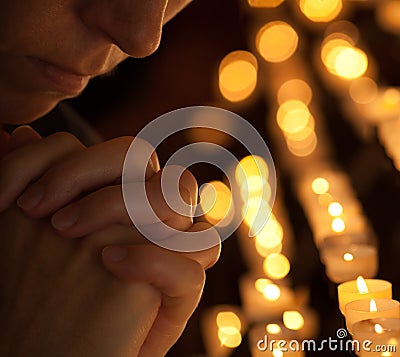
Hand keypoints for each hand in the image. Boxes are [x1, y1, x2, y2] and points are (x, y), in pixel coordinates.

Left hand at [0, 126, 219, 355]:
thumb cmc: (36, 294)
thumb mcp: (21, 232)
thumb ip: (25, 179)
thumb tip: (21, 134)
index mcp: (123, 196)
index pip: (120, 151)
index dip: (71, 160)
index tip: (16, 198)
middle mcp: (149, 215)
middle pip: (147, 159)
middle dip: (91, 172)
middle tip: (44, 214)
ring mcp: (170, 248)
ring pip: (181, 192)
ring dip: (123, 202)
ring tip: (67, 233)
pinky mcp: (180, 290)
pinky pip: (194, 259)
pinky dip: (155, 257)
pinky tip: (111, 264)